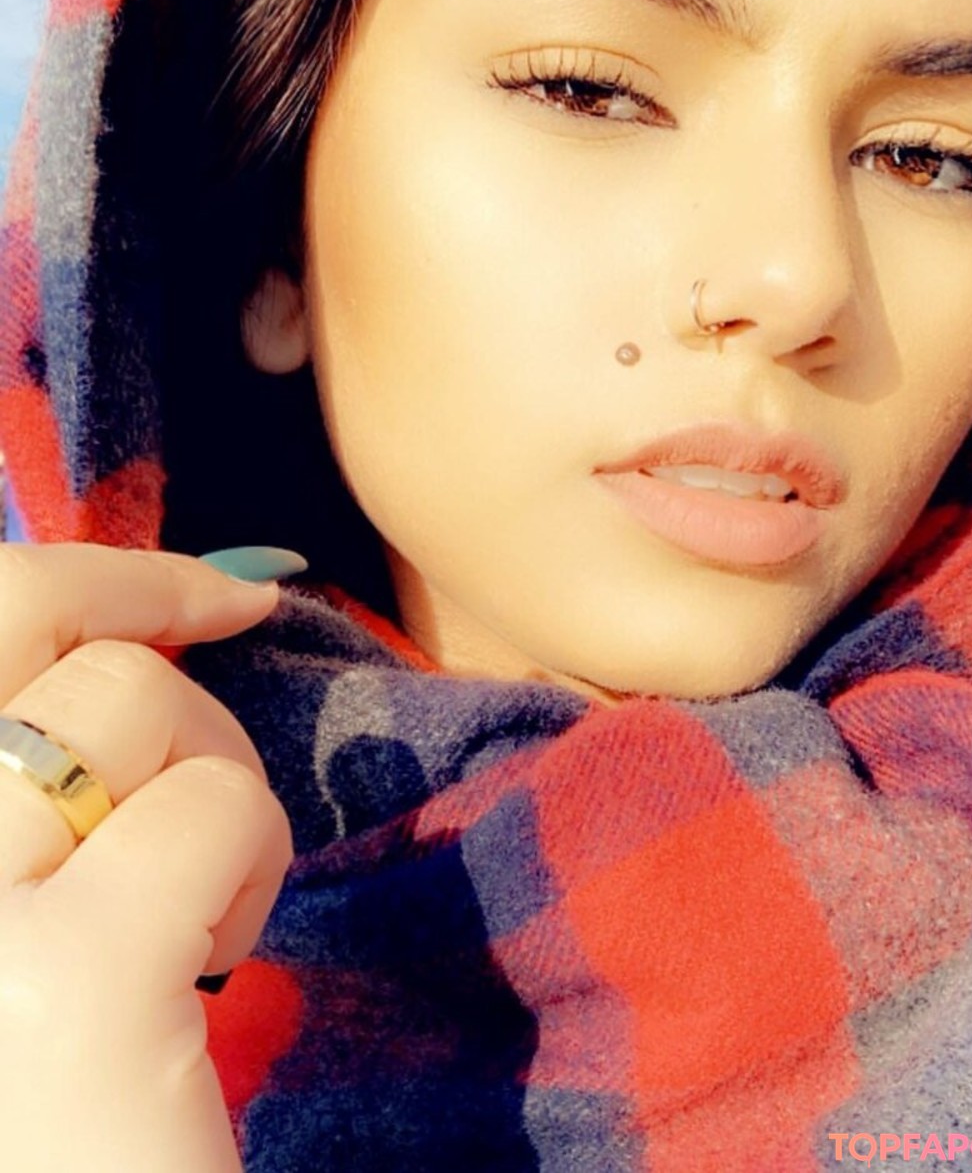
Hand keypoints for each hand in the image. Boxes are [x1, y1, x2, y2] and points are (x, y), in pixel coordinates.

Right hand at [0, 544, 293, 1172]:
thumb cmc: (55, 1094)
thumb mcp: (11, 900)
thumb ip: (30, 776)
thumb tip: (176, 608)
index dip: (96, 577)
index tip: (215, 593)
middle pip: (25, 614)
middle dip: (159, 653)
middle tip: (212, 757)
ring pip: (131, 698)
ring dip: (212, 779)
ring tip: (194, 909)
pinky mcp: (68, 986)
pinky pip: (206, 803)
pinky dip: (248, 857)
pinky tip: (218, 959)